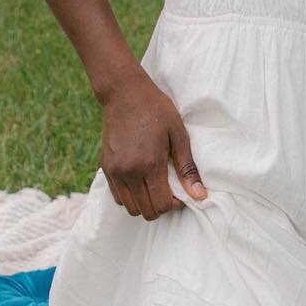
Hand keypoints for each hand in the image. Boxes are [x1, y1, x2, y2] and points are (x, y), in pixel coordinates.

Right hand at [99, 70, 207, 218]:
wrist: (125, 93)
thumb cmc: (156, 110)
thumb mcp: (179, 135)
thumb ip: (187, 168)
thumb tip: (200, 196)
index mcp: (150, 164)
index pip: (162, 205)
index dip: (174, 205)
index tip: (180, 194)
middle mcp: (129, 172)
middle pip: (146, 211)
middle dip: (161, 207)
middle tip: (169, 192)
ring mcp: (115, 171)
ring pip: (130, 208)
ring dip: (145, 204)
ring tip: (154, 187)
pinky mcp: (106, 167)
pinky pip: (117, 196)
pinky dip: (130, 197)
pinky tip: (140, 182)